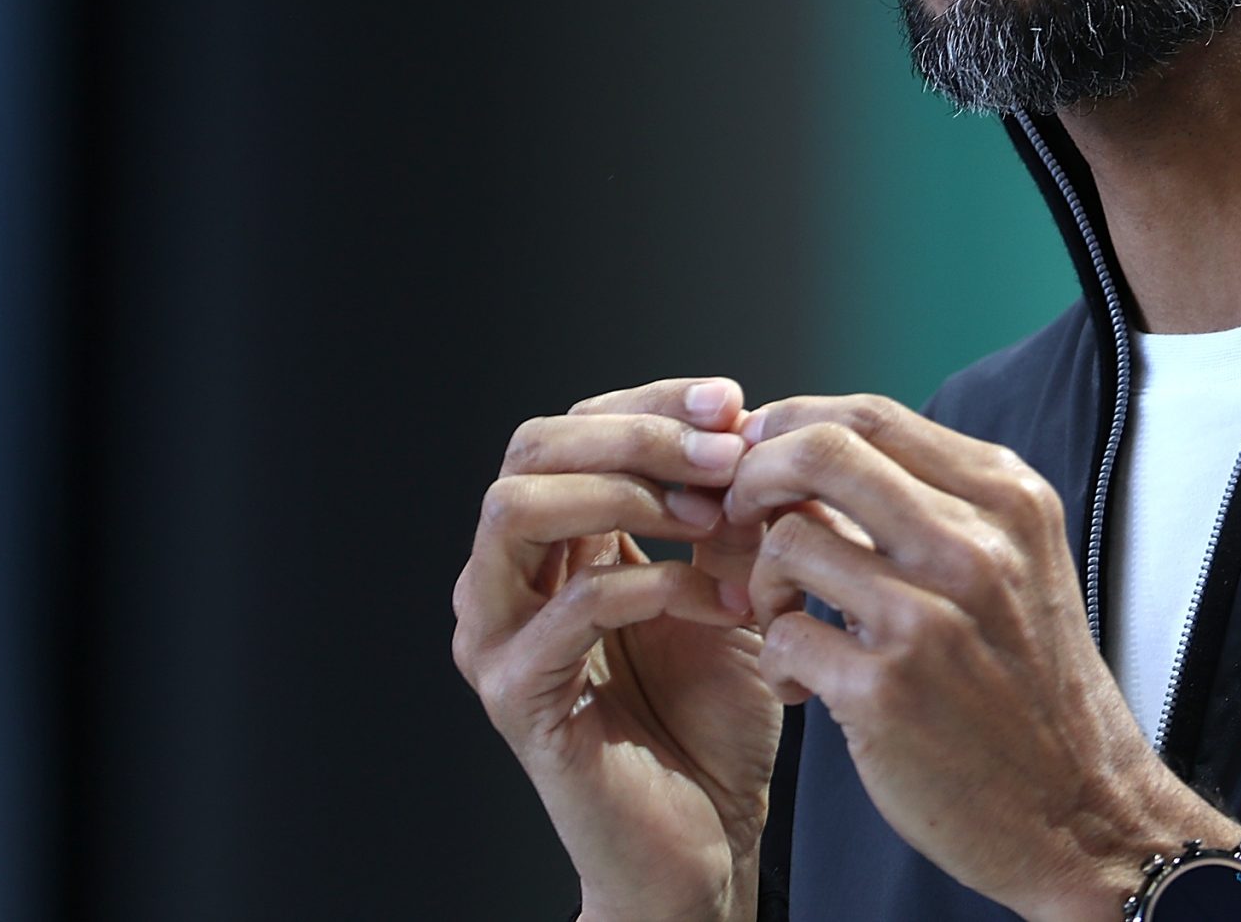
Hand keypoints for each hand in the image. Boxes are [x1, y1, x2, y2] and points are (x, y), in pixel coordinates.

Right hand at [451, 376, 782, 921]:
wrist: (706, 836)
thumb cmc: (714, 716)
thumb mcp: (732, 585)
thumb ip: (724, 511)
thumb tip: (744, 421)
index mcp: (552, 542)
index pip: (573, 427)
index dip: (651, 403)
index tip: (734, 403)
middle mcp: (504, 578)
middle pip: (530, 448)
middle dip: (637, 434)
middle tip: (727, 454)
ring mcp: (496, 635)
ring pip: (516, 507)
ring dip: (626, 493)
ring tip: (711, 518)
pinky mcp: (515, 695)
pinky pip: (570, 606)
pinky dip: (654, 584)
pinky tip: (720, 601)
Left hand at [725, 394, 1240, 921]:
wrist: (1082, 811)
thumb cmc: (1033, 689)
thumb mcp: (1017, 564)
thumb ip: (936, 502)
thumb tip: (821, 450)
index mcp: (1007, 501)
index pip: (872, 414)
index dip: (796, 424)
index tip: (763, 456)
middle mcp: (973, 545)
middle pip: (821, 449)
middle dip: (756, 475)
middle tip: (740, 516)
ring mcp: (930, 617)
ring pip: (788, 540)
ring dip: (763, 581)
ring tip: (789, 620)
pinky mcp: (887, 690)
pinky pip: (783, 635)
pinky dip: (778, 658)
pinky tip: (805, 685)